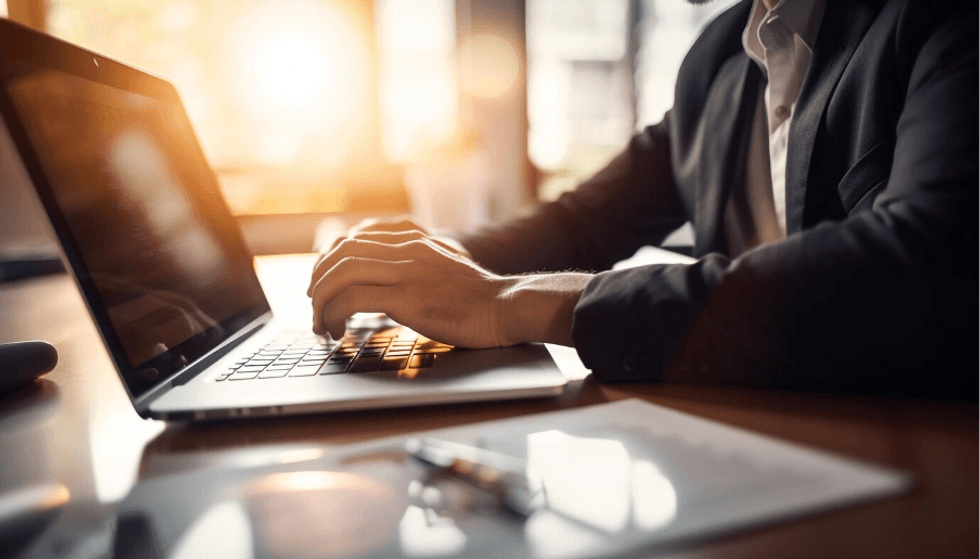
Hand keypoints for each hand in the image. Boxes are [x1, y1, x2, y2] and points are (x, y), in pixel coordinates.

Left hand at [307, 225, 591, 347]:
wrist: (505, 306)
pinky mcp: (406, 297)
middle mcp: (406, 249)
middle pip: (342, 252)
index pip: (357, 237)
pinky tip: (336, 332)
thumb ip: (421, 265)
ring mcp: (405, 270)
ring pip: (341, 273)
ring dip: (321, 300)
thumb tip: (395, 282)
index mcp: (414, 240)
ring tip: (320, 323)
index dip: (331, 259)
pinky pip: (352, 299)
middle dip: (319, 279)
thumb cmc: (480, 298)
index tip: (324, 281)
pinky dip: (334, 315)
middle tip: (314, 304)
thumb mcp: (447, 267)